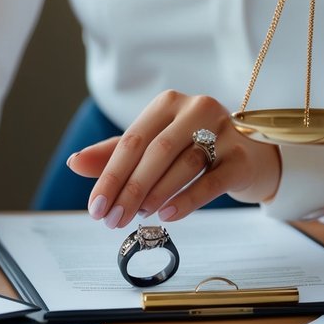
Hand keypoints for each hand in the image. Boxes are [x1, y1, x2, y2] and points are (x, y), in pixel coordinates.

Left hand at [67, 90, 280, 227]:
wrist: (249, 157)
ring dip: (155, 194)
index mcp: (168, 103)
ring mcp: (223, 130)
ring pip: (183, 164)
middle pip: (155, 152)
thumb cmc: (194, 150)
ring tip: (138, 216)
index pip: (131, 141)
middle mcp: (196, 109)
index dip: (110, 176)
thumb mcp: (152, 148)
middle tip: (112, 220)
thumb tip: (75, 163)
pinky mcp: (242, 156)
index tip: (95, 208)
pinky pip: (212, 179)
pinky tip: (168, 215)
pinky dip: (188, 198)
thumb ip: (115, 154)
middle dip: (129, 189)